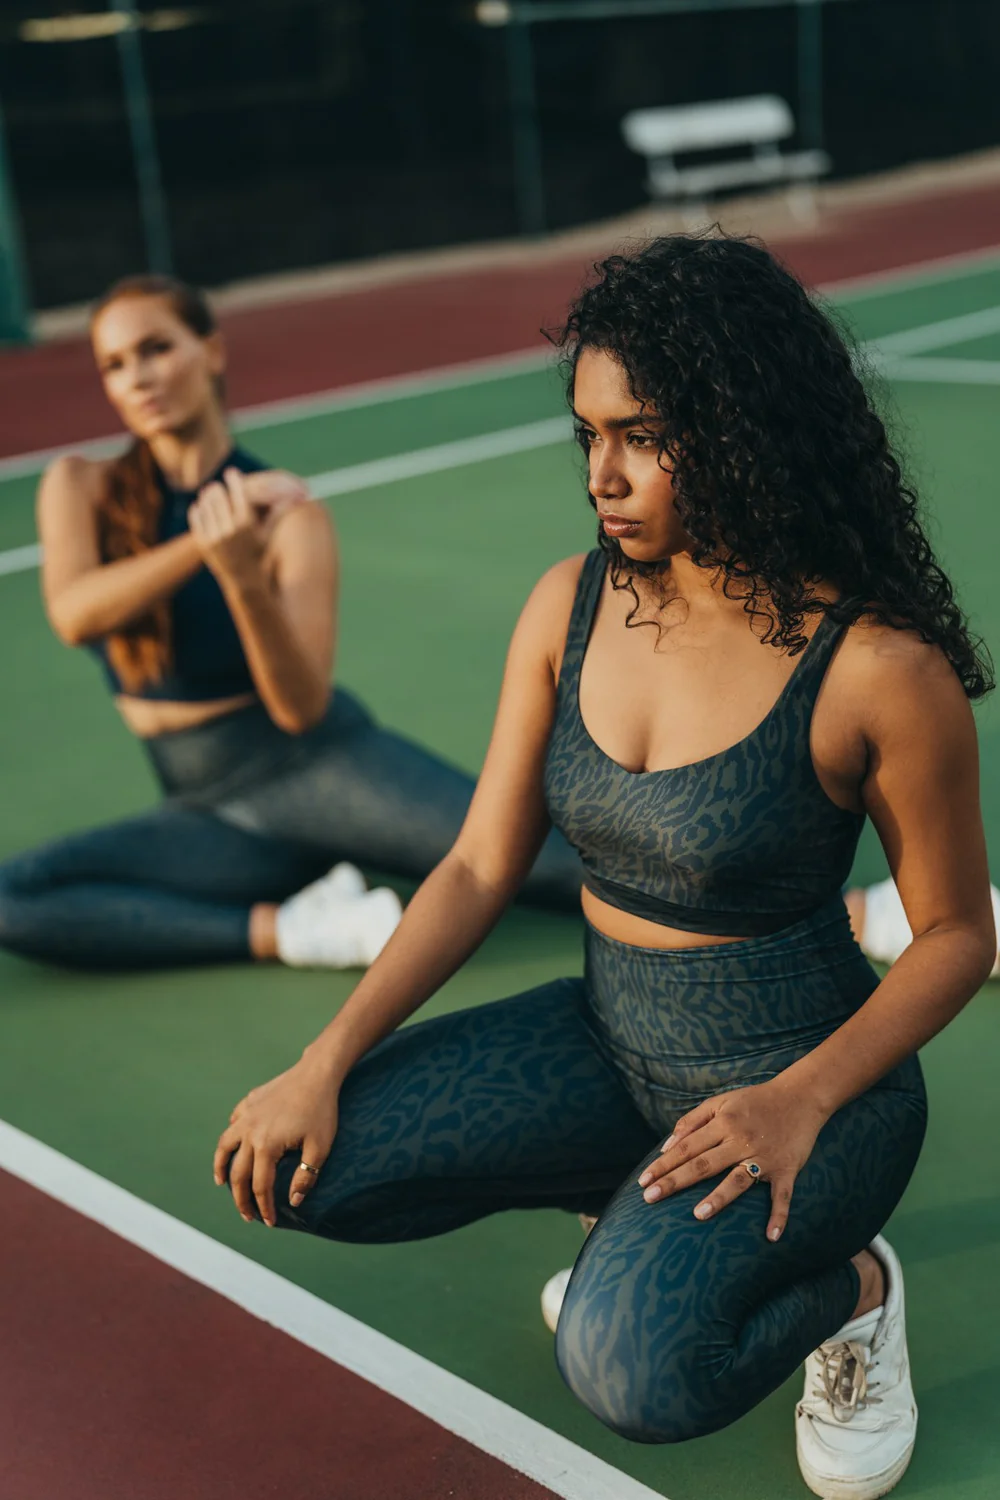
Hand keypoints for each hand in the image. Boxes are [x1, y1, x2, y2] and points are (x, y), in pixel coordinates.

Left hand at [188, 467, 305, 582]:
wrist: (243, 579)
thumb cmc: (259, 552)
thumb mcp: (269, 533)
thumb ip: (279, 512)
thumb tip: (299, 496)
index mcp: (247, 523)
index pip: (237, 491)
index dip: (233, 479)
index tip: (231, 472)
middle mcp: (230, 529)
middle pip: (218, 495)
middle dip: (218, 488)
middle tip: (217, 485)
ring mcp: (214, 536)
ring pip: (205, 504)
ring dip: (207, 498)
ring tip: (209, 494)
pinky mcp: (202, 542)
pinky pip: (196, 517)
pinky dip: (198, 510)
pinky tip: (201, 507)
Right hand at [213, 1053, 339, 1226]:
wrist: (316, 1073)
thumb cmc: (321, 1111)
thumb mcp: (320, 1147)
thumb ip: (305, 1177)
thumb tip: (293, 1201)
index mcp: (266, 1146)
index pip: (260, 1186)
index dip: (264, 1207)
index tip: (269, 1222)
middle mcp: (249, 1132)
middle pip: (238, 1173)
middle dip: (241, 1199)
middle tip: (247, 1215)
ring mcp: (246, 1115)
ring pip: (225, 1146)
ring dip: (221, 1167)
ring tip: (222, 1183)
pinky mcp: (249, 1101)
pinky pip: (234, 1123)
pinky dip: (230, 1138)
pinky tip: (235, 1145)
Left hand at [636, 1078, 828, 1240]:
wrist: (800, 1096)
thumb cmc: (754, 1101)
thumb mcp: (721, 1102)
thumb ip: (691, 1121)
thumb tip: (666, 1146)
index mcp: (723, 1123)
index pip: (686, 1147)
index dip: (663, 1164)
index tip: (643, 1181)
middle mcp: (740, 1140)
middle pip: (703, 1164)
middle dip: (675, 1181)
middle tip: (650, 1198)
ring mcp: (764, 1157)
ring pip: (738, 1180)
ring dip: (719, 1198)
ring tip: (698, 1215)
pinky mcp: (787, 1169)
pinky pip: (782, 1196)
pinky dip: (779, 1216)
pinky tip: (771, 1236)